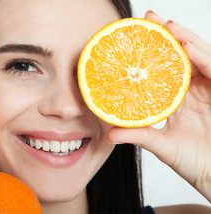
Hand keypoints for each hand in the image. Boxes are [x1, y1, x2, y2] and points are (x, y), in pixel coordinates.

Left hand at [108, 11, 210, 201]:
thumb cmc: (193, 162)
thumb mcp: (161, 145)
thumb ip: (138, 135)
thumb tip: (108, 135)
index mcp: (176, 98)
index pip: (164, 68)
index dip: (153, 51)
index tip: (135, 36)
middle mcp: (193, 90)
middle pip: (182, 55)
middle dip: (168, 35)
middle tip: (151, 18)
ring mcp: (210, 89)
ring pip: (200, 56)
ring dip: (185, 39)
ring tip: (167, 26)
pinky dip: (202, 58)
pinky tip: (186, 47)